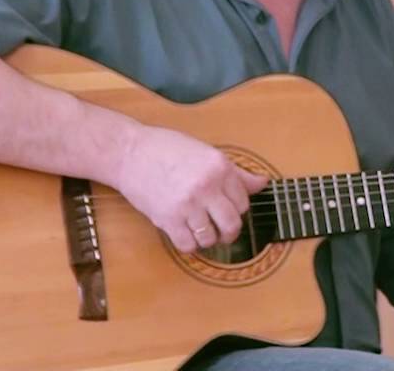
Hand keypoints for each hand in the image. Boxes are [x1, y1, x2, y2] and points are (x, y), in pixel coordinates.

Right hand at [115, 125, 267, 253]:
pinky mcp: (167, 219)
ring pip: (211, 238)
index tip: (229, 209)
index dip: (237, 208)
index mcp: (220, 167)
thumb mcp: (207, 153)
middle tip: (224, 231)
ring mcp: (187, 205)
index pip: (243, 201)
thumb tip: (263, 183)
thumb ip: (235, 172)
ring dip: (209, 239)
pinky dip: (190, 245)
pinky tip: (186, 235)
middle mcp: (206, 186)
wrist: (130, 153)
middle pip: (232, 223)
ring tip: (203, 231)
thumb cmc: (167, 149)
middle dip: (230, 232)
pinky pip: (188, 245)